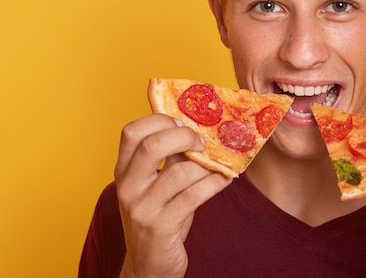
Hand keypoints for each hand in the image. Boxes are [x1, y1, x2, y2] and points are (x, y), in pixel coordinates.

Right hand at [114, 114, 231, 277]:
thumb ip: (168, 157)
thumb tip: (195, 124)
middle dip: (184, 136)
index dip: (159, 119)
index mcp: (123, 171)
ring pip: (180, 172)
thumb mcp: (156, 184)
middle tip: (202, 141)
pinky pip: (195, 196)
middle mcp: (128, 187)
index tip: (182, 122)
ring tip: (219, 164)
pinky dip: (215, 183)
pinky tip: (225, 178)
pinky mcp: (161, 227)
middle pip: (152, 146)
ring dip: (207, 165)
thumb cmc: (159, 216)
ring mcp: (142, 208)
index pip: (131, 132)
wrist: (149, 265)